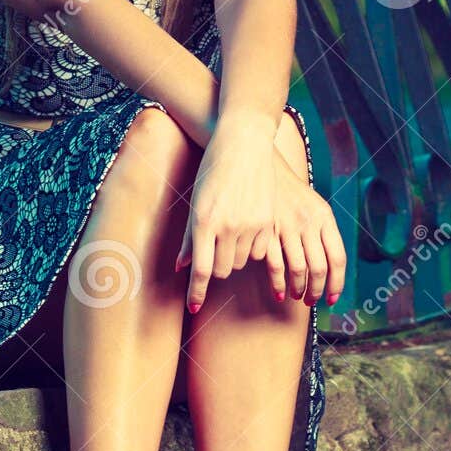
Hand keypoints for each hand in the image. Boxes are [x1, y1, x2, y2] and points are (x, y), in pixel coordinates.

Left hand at [174, 115, 276, 312]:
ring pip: (240, 262)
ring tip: (230, 234)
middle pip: (220, 269)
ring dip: (233, 256)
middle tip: (212, 251)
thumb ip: (189, 238)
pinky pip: (260, 251)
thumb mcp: (196, 203)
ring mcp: (250, 225)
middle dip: (214, 266)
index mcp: (204, 222)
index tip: (194, 306)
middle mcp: (228, 227)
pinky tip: (247, 229)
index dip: (196, 293)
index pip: (200, 270)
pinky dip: (251, 248)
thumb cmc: (212, 172)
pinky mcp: (268, 222)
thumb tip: (181, 268)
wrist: (243, 144)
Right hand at [265, 149, 347, 307]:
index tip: (332, 298)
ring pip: (298, 270)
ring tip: (295, 296)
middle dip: (317, 291)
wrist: (261, 163)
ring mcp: (287, 226)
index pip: (337, 257)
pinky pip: (276, 265)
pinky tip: (278, 292)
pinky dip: (278, 283)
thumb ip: (322, 231)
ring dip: (298, 289)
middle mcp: (308, 222)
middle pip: (319, 267)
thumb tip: (328, 265)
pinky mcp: (267, 230)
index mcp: (324, 217)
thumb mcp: (313, 205)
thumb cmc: (288, 190)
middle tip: (312, 301)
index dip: (337, 282)